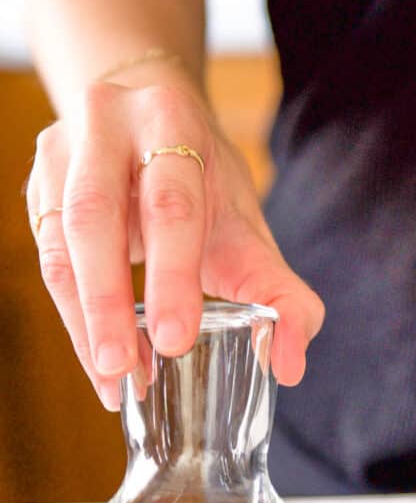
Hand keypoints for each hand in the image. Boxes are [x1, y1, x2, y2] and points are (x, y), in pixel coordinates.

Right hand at [26, 80, 323, 409]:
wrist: (146, 122)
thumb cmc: (202, 185)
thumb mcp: (247, 228)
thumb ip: (279, 294)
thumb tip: (290, 366)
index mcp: (171, 124)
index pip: (170, 204)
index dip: (171, 274)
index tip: (175, 341)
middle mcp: (106, 127)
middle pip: (96, 216)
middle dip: (108, 300)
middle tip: (125, 369)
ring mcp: (61, 156)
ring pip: (60, 244)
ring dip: (84, 320)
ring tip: (113, 380)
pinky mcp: (39, 190)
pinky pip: (49, 262)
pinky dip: (73, 319)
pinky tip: (97, 362)